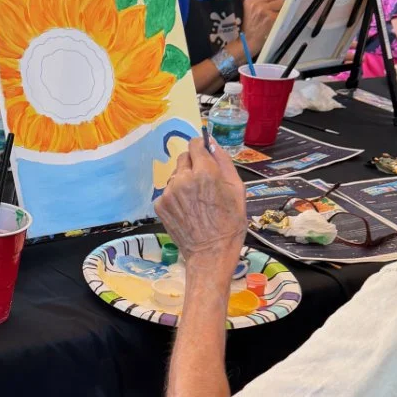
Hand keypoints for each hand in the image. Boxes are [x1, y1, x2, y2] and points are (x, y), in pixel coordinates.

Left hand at [154, 138, 246, 282]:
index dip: (201, 148)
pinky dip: (176, 197)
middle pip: (183, 158)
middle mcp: (182, 178)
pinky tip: (187, 210)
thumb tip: (212, 142)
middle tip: (204, 183)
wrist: (210, 254)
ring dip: (183, 182)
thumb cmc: (230, 223)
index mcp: (204, 172)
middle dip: (193, 165)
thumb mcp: (237, 190)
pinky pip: (167, 192)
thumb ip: (223, 162)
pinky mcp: (159, 205)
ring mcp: (168, 192)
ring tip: (196, 201)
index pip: (195, 144)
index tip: (205, 155)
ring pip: (175, 176)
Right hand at [242, 0, 284, 51]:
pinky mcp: (270, 18)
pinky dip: (281, 16)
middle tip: (278, 5)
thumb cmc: (244, 28)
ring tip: (277, 13)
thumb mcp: (245, 10)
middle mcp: (256, 3)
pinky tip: (276, 21)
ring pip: (281, 1)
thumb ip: (255, 1)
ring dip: (282, 7)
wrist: (244, 42)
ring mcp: (263, 10)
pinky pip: (282, 12)